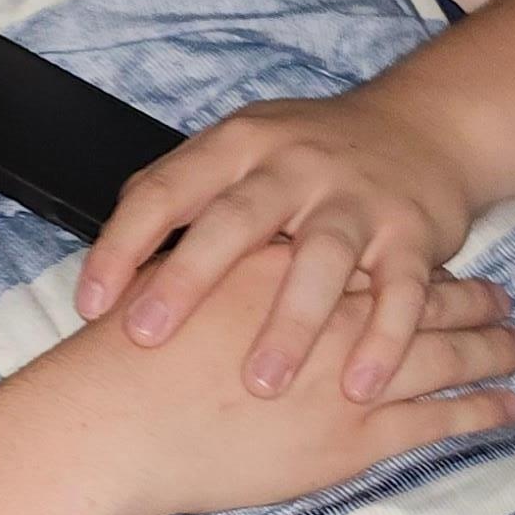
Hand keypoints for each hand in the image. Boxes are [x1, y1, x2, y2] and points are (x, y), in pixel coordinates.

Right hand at [29, 253, 514, 514]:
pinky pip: (437, 420)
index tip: (437, 257)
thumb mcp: (172, 283)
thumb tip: (230, 252)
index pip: (370, 256)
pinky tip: (508, 408)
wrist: (117, 427)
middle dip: (469, 297)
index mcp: (291, 266)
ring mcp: (350, 377)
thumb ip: (215, 265)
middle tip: (504, 297)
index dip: (409, 256)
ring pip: (446, 354)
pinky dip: (478, 412)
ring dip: (491, 350)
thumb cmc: (129, 364)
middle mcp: (334, 312)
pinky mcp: (354, 438)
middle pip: (422, 295)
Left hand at [73, 86, 477, 404]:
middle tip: (147, 337)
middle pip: (236, 219)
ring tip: (261, 384)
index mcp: (237, 147)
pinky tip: (359, 386)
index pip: (165, 189)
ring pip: (321, 258)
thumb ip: (179, 197)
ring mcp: (356, 198)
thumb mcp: (239, 154)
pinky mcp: (412, 233)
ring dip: (290, 323)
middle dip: (188, 279)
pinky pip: (401, 290)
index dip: (122, 245)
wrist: (424, 128)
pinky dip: (382, 339)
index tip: (90, 307)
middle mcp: (293, 166)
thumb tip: (109, 264)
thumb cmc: (307, 161)